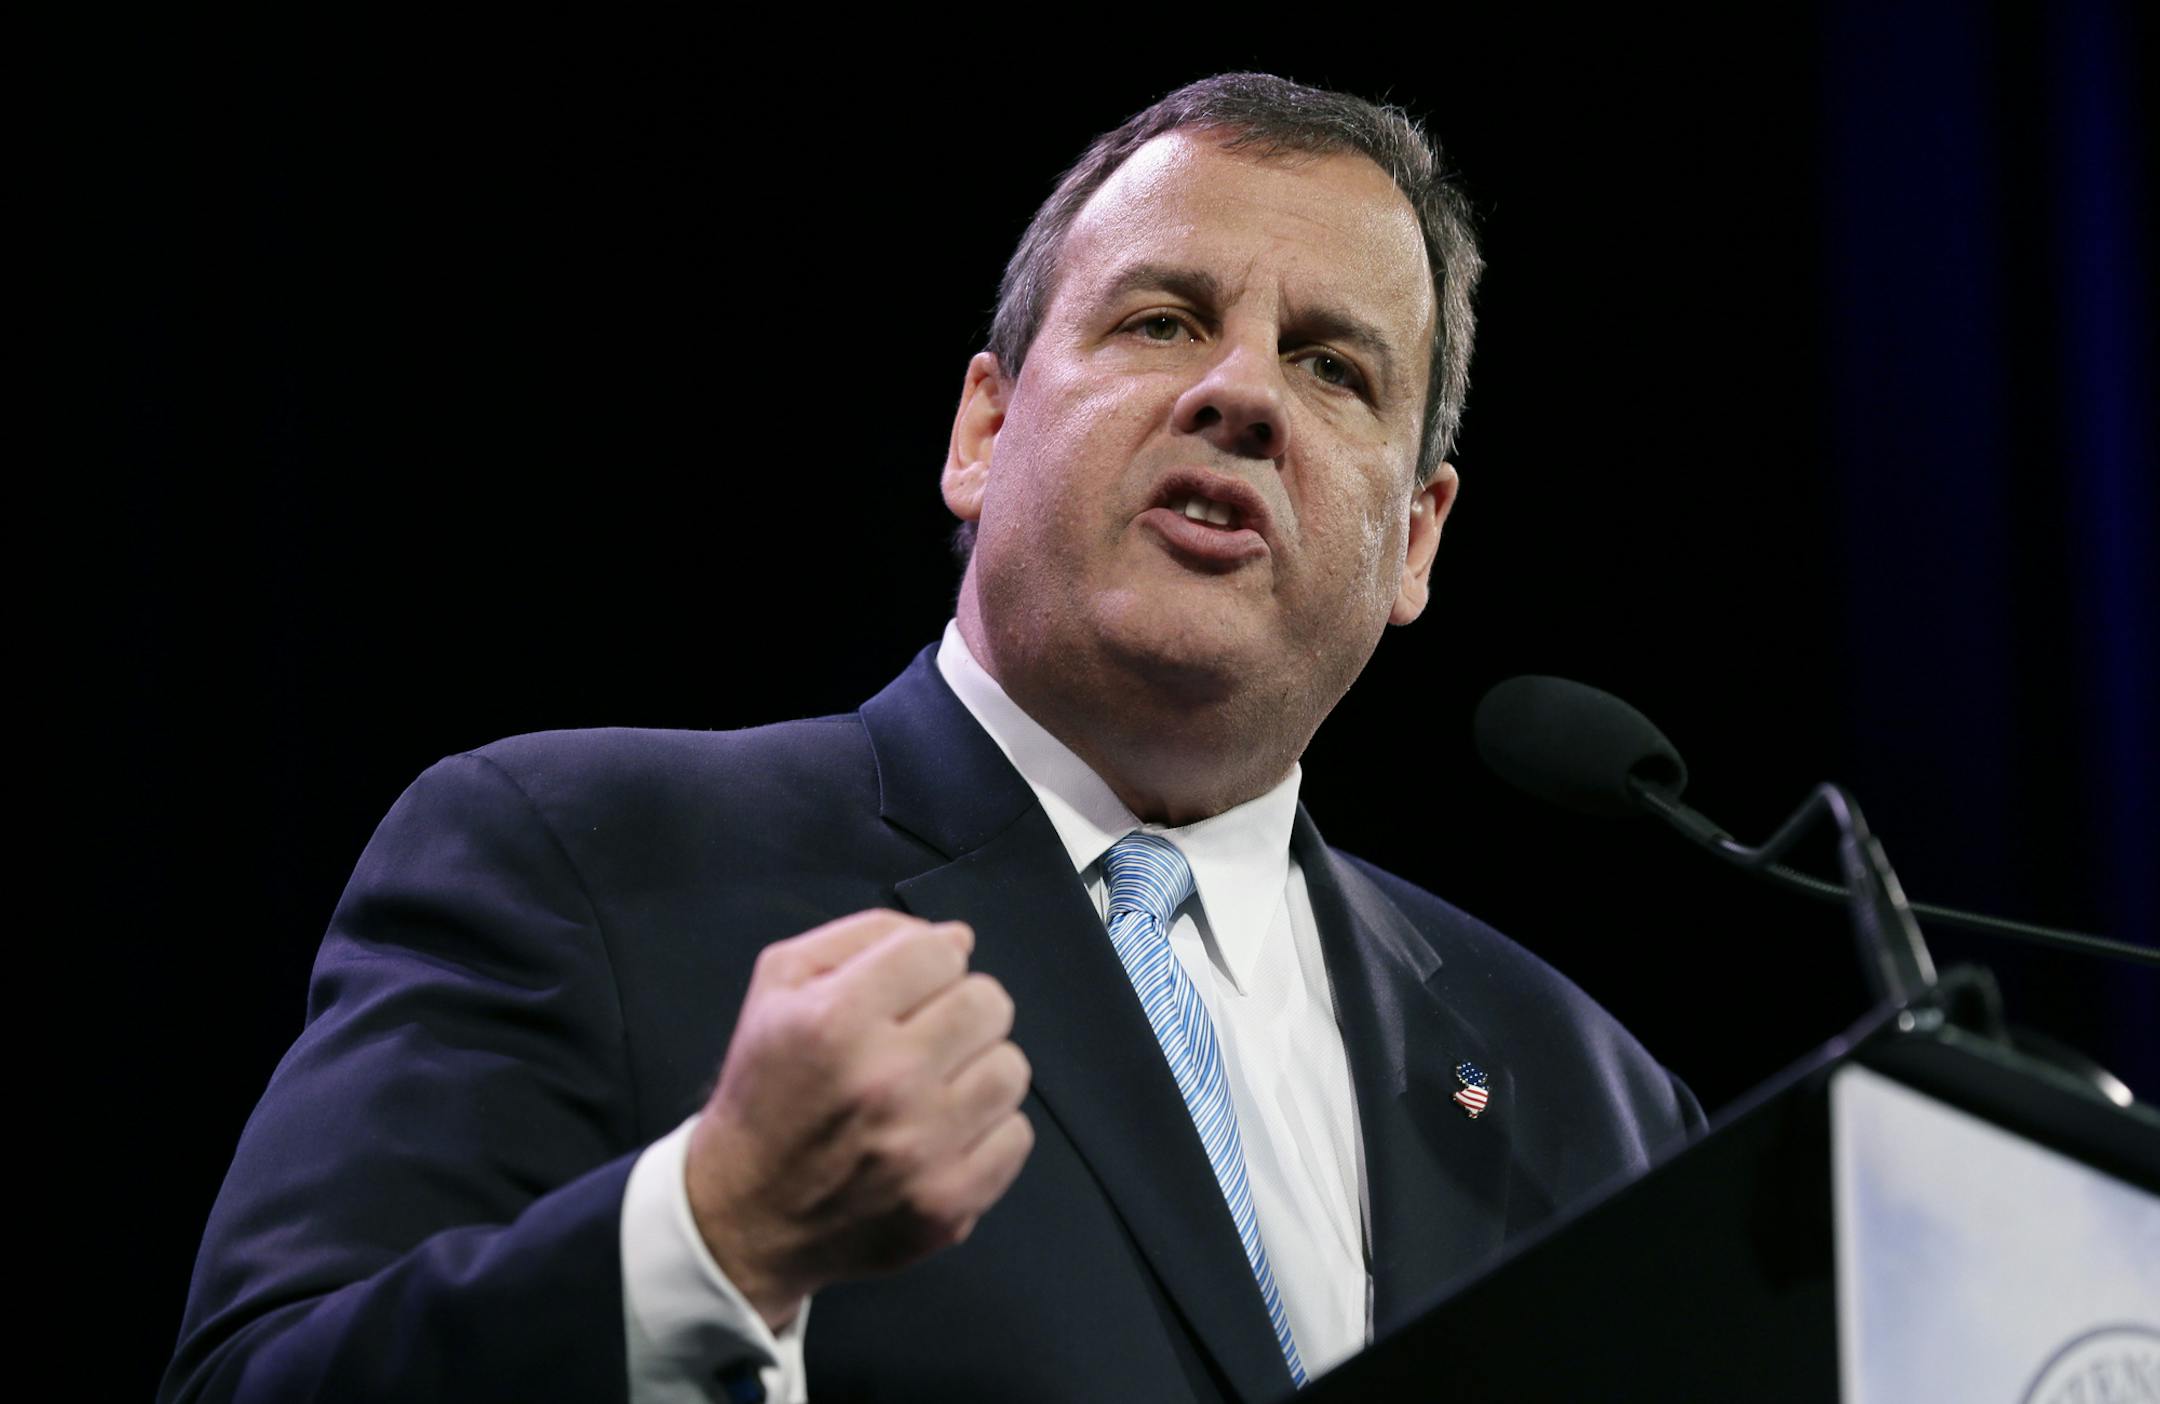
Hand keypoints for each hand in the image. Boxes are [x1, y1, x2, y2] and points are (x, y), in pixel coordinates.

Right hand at [685, 910, 1033, 1328]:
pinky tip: (944, 1136)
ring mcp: (921, 1149)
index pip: (942, 953)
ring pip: (1010, 1069)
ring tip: (937, 1088)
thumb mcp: (779, 986)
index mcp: (836, 1020)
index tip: (908, 991)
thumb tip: (958, 939)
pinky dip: (987, 1132)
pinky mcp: (947, 1204)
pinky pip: (1016, 1136)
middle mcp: (884, 1082)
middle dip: (961, 1010)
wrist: (743, 1215)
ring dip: (978, 1070)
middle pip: (988, 1003)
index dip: (929, 964)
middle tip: (927, 1038)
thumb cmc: (765, 1089)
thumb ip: (865, 937)